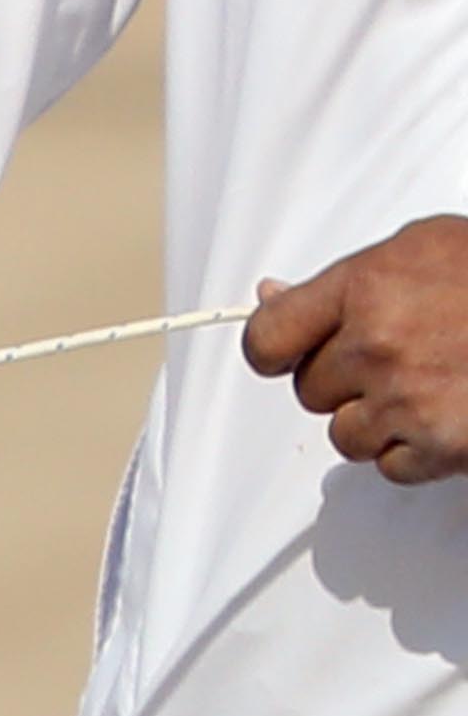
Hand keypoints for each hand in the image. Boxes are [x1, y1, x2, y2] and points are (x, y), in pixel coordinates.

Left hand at [246, 218, 467, 485]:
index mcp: (366, 288)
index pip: (266, 340)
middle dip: (344, 380)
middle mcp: (378, 345)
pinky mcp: (439, 446)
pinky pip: (390, 466)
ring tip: (431, 385)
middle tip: (400, 357)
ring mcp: (407, 399)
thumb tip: (272, 296)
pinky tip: (448, 414)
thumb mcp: (424, 249)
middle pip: (309, 390)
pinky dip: (414, 449)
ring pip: (345, 435)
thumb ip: (345, 279)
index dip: (276, 350)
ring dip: (378, 419)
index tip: (290, 353)